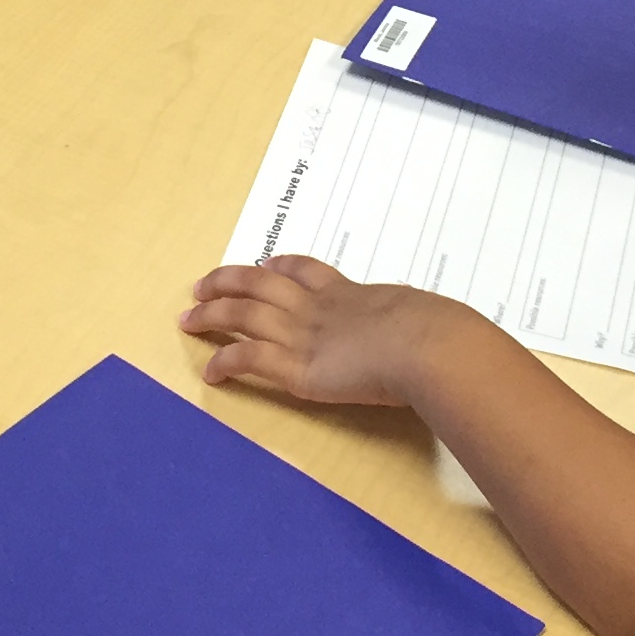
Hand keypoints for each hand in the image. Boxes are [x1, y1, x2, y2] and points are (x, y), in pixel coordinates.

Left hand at [181, 255, 461, 406]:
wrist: (424, 345)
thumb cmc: (436, 332)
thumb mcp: (426, 315)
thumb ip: (420, 320)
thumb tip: (445, 329)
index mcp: (350, 293)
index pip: (306, 271)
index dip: (280, 266)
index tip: (266, 263)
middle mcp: (317, 307)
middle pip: (259, 283)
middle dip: (227, 282)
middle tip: (203, 286)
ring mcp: (302, 334)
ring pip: (242, 313)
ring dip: (212, 314)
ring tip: (189, 319)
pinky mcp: (295, 367)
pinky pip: (246, 358)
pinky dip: (224, 362)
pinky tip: (210, 372)